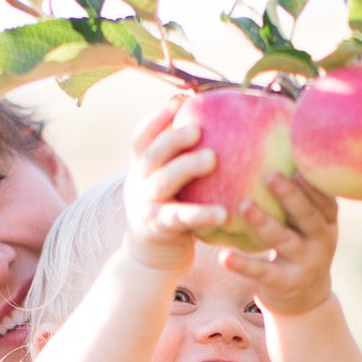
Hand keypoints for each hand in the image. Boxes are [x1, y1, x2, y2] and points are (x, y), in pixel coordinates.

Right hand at [122, 102, 224, 274]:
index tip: (179, 102)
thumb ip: (179, 162)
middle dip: (173, 138)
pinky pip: (180, 218)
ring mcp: (146, 206)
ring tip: (212, 159)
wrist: (151, 259)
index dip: (157, 119)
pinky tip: (223, 213)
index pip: (141, 138)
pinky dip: (201, 214)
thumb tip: (218, 129)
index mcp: (141, 169)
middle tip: (198, 129)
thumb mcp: (167, 185)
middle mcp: (139, 183)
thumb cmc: (171, 212)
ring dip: (186, 167)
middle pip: (151, 154)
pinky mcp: (158, 229)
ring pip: (163, 181)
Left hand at [220, 172, 337, 317]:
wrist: (305, 298)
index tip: (296, 159)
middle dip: (291, 195)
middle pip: (307, 215)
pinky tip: (223, 256)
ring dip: (263, 223)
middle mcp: (322, 241)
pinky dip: (242, 265)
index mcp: (327, 220)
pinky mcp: (285, 284)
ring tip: (244, 205)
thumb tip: (281, 137)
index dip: (312, 180)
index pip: (325, 197)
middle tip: (269, 174)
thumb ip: (299, 193)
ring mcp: (305, 264)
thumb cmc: (299, 243)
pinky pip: (262, 272)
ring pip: (283, 241)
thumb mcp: (307, 222)